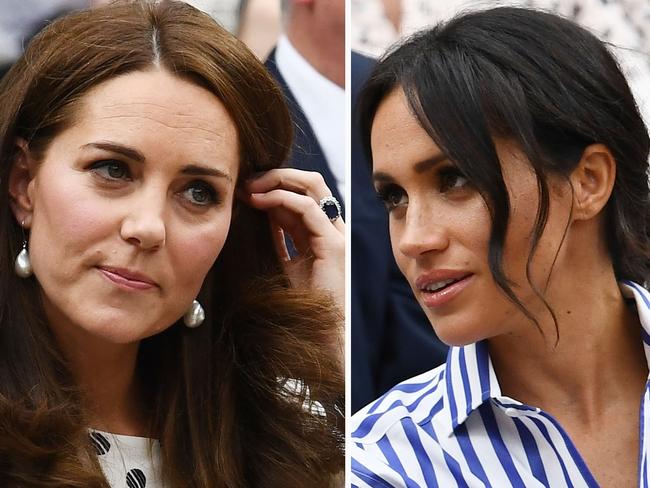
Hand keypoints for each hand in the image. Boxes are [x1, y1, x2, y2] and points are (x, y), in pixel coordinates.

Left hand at [244, 169, 344, 311]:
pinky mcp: (334, 245)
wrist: (323, 334)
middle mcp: (333, 229)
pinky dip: (282, 199)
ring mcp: (337, 234)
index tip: (247, 189)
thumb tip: (264, 211)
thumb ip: (282, 237)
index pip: (304, 193)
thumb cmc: (306, 304)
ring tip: (250, 188)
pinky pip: (308, 209)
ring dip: (276, 181)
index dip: (276, 185)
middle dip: (277, 176)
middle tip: (248, 182)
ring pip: (311, 187)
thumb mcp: (289, 263)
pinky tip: (260, 202)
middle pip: (311, 183)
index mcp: (324, 232)